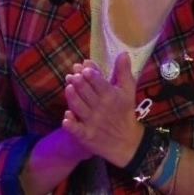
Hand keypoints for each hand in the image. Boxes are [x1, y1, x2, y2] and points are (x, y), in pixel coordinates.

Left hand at [62, 52, 143, 167]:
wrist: (126, 142)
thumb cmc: (125, 112)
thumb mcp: (128, 90)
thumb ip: (123, 71)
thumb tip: (123, 53)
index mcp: (111, 95)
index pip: (100, 83)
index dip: (92, 75)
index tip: (85, 67)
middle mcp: (101, 108)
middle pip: (87, 93)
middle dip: (80, 83)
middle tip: (73, 74)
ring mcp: (92, 122)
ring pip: (80, 108)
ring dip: (73, 98)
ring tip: (68, 87)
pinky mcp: (86, 136)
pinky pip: (77, 130)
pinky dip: (71, 125)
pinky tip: (66, 118)